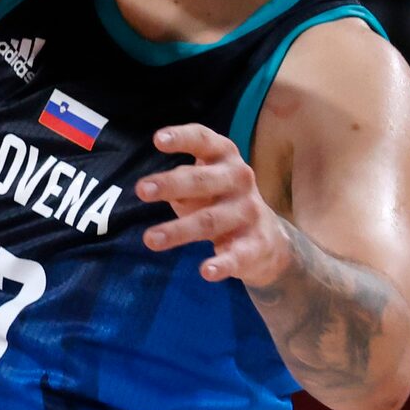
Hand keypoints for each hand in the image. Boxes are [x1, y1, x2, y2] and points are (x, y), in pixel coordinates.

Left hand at [136, 123, 291, 286]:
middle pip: (202, 180)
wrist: (268, 238)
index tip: (157, 139)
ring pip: (210, 220)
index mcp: (224, 156)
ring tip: (150, 239)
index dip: (182, 138)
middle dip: (171, 184)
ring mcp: (249, 211)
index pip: (203, 140)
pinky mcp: (256, 244)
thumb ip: (179, 182)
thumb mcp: (201, 183)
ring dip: (179, 230)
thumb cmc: (219, 199)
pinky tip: (206, 272)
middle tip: (141, 190)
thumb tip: (153, 188)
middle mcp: (240, 179)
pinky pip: (237, 255)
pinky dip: (222, 264)